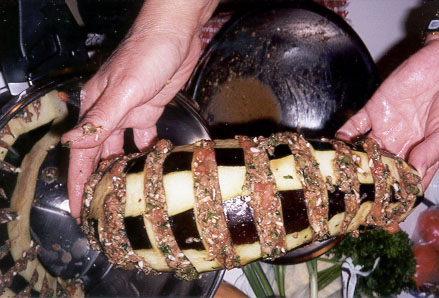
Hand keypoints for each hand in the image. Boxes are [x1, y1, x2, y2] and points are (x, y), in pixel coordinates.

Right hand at [62, 0, 217, 218]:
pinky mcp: (149, 111)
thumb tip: (71, 145)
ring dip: (120, 171)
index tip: (79, 210)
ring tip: (124, 198)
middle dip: (97, 183)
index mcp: (95, 107)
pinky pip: (143, 139)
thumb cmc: (147, 54)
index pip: (81, 152)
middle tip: (102, 212)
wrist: (176, 34)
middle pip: (98, 155)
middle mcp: (109, 113)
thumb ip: (101, 119)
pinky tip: (149, 169)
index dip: (78, 182)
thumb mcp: (124, 89)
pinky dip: (144, 154)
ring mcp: (130, 113)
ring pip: (119, 150)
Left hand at [336, 35, 438, 189]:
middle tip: (354, 194)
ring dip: (353, 160)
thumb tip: (415, 171)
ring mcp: (385, 128)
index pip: (407, 179)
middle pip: (380, 167)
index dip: (398, 194)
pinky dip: (345, 134)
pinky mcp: (374, 110)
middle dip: (368, 180)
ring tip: (341, 173)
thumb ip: (431, 150)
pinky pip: (355, 124)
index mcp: (421, 152)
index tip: (385, 209)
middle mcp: (400, 144)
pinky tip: (337, 144)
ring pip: (364, 149)